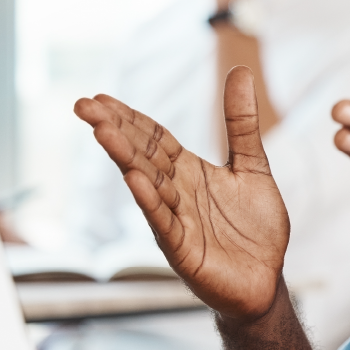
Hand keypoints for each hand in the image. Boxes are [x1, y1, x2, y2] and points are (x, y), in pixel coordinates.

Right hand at [74, 66, 289, 321]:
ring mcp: (175, 220)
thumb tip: (239, 70)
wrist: (266, 279)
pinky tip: (133, 179)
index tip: (99, 96)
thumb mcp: (252, 164)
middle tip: (84, 105)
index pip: (153, 138)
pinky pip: (164, 221)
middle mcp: (175, 193)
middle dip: (114, 130)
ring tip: (102, 132)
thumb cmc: (255, 227)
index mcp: (188, 172)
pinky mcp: (183, 249)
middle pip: (141, 155)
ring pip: (146, 184)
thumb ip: (241, 122)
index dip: (129, 117)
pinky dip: (149, 200)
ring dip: (125, 158)